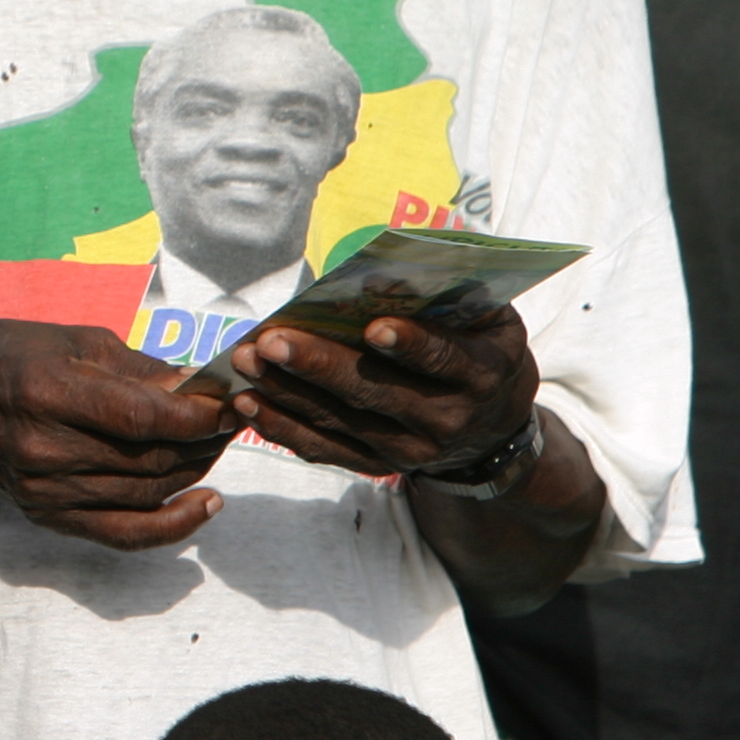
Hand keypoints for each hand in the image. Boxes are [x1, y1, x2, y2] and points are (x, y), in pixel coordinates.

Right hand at [0, 321, 237, 549]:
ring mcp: (44, 490)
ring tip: (216, 445)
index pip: (141, 417)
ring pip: (146, 493)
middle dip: (204, 439)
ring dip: (194, 471)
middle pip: (149, 458)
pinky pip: (123, 534)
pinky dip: (172, 527)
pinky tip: (205, 506)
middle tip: (233, 417)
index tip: (229, 400)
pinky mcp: (46, 515)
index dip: (196, 415)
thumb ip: (134, 368)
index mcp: (46, 391)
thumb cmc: (0, 354)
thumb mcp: (67, 339)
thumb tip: (196, 387)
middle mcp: (44, 448)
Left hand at [221, 309, 536, 478]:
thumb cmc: (479, 348)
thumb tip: (385, 274)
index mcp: (481, 375)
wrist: (492, 430)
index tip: (373, 326)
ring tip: (248, 361)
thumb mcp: (488, 317)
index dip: (411, 344)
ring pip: (343, 421)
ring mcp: (410, 450)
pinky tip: (247, 401)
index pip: (444, 360)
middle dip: (321, 365)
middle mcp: (446, 420)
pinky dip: (283, 427)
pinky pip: (325, 450)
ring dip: (288, 391)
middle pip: (377, 392)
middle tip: (273, 340)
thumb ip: (451, 293)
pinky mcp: (378, 466)